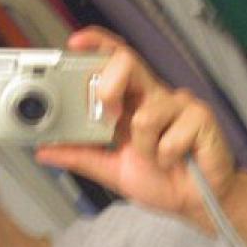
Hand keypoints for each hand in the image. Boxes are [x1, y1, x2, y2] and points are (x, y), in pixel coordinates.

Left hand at [35, 28, 237, 230]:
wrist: (197, 203)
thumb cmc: (163, 181)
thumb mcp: (112, 171)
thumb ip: (81, 157)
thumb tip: (45, 151)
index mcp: (132, 103)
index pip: (114, 62)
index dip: (97, 45)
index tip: (75, 43)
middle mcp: (154, 97)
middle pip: (129, 63)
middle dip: (110, 85)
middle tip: (109, 115)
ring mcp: (180, 105)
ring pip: (146, 115)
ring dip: (145, 149)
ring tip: (157, 159)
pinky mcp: (201, 118)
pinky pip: (170, 136)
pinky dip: (167, 156)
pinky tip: (177, 160)